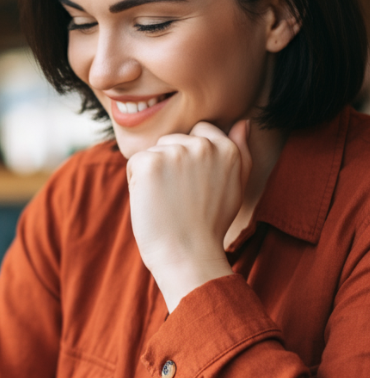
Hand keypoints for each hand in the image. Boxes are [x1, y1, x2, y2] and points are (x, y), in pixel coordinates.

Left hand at [126, 119, 251, 311]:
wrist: (187, 254)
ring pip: (153, 151)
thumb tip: (242, 122)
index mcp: (228, 149)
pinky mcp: (149, 162)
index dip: (190, 158)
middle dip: (170, 164)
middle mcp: (203, 145)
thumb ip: (241, 151)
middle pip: (172, 140)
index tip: (192, 185)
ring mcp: (175, 152)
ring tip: (167, 201)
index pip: (200, 131)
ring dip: (153, 173)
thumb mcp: (235, 186)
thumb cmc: (208, 225)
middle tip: (179, 197)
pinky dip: (136, 182)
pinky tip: (152, 202)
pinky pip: (135, 163)